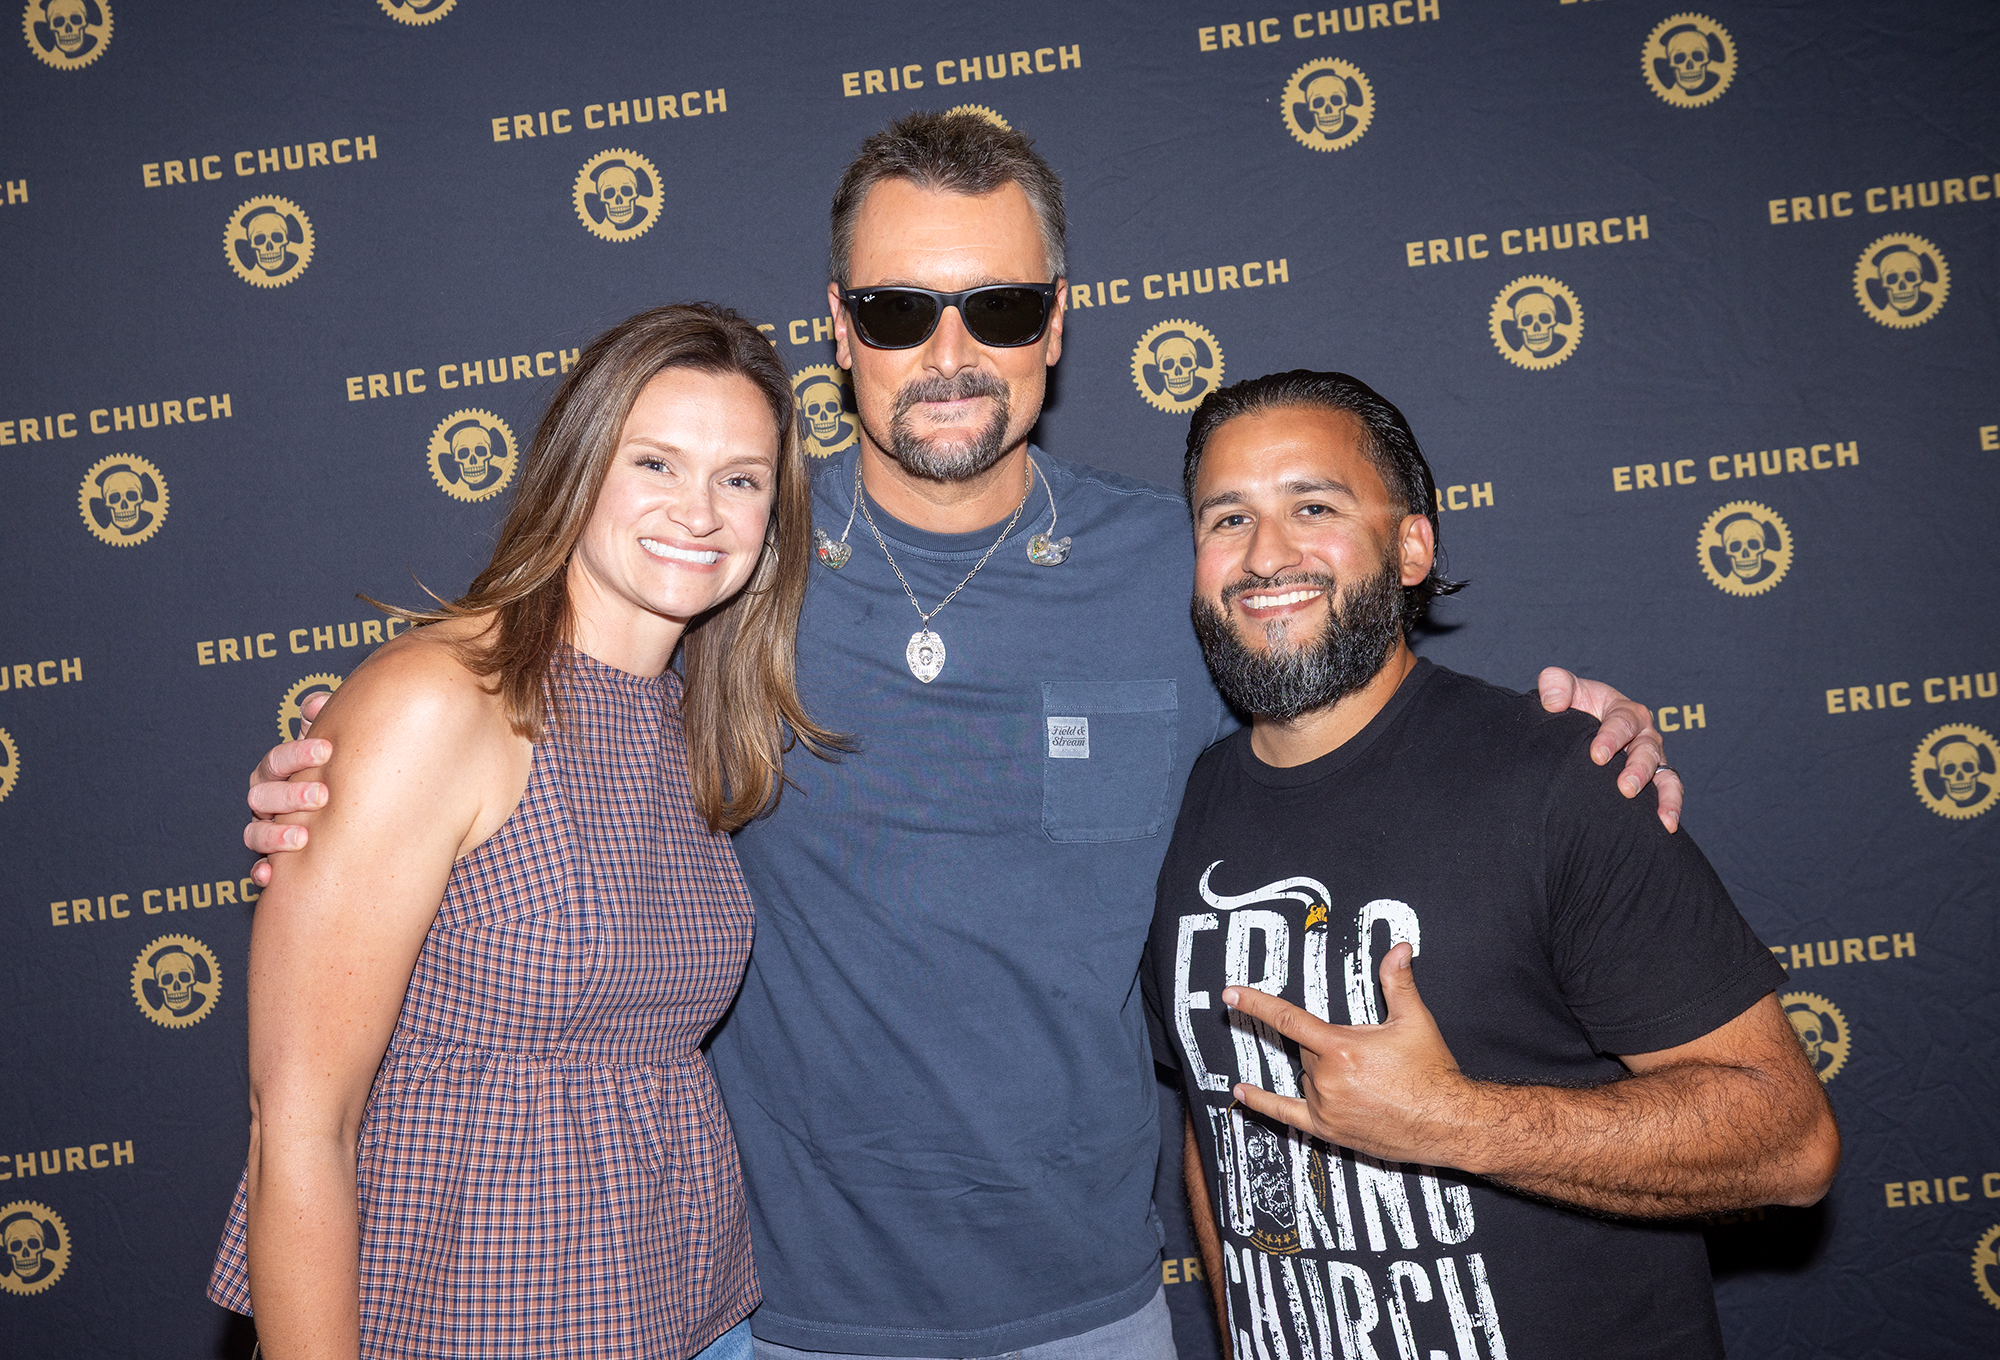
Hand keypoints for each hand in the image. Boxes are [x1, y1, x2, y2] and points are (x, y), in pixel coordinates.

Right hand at [244, 689, 331, 882]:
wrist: (345, 807)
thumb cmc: (336, 770)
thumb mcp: (331, 744)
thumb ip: (322, 720)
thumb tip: (318, 702)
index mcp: (278, 771)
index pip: (278, 759)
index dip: (298, 753)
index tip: (327, 750)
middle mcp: (266, 800)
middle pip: (263, 795)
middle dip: (290, 795)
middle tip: (322, 795)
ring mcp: (266, 830)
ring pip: (254, 833)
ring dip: (274, 835)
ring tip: (302, 837)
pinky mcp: (272, 860)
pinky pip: (258, 870)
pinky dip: (261, 873)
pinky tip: (270, 876)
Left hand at [1224, 944, 1473, 1167]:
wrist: (1448, 1123)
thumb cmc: (1432, 1073)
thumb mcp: (1415, 1021)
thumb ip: (1398, 982)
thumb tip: (1400, 948)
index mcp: (1341, 1048)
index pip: (1288, 1019)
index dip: (1257, 1003)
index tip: (1231, 993)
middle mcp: (1327, 1078)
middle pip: (1306, 1051)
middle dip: (1329, 1046)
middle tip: (1366, 1056)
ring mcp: (1325, 1107)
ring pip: (1306, 1078)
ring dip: (1323, 1073)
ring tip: (1365, 1081)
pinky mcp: (1328, 1130)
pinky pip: (1286, 1115)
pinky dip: (1262, 1103)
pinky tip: (1241, 1092)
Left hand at [1537, 666, 1680, 832]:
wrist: (1575, 728)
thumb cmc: (1572, 707)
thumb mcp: (1563, 690)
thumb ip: (1556, 684)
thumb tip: (1553, 702)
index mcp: (1623, 710)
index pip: (1622, 721)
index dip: (1611, 737)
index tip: (1596, 756)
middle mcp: (1642, 734)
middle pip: (1647, 750)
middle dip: (1638, 769)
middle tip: (1625, 787)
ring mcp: (1650, 758)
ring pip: (1664, 775)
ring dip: (1663, 794)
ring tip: (1660, 816)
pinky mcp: (1652, 780)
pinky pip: (1668, 793)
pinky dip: (1671, 808)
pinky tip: (1667, 826)